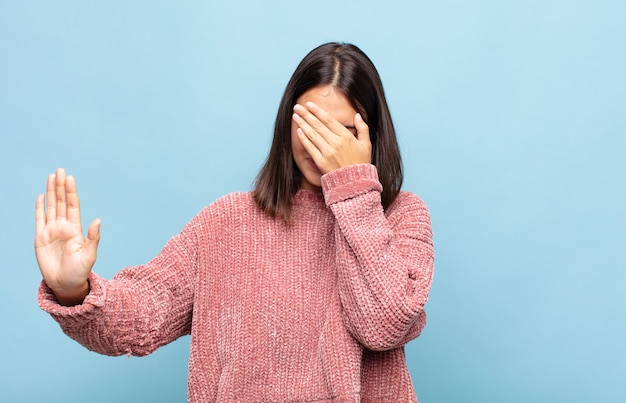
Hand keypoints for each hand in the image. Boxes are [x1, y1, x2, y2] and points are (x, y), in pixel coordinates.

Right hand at [35, 168, 100, 304]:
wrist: (66, 284)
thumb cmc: (80, 272)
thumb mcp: (89, 255)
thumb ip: (93, 238)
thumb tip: (98, 220)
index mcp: (75, 229)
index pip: (73, 206)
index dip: (71, 192)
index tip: (70, 178)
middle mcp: (63, 227)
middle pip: (61, 202)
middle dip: (60, 186)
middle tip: (60, 170)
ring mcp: (51, 232)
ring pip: (51, 207)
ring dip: (51, 192)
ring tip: (51, 177)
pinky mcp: (40, 239)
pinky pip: (39, 220)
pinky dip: (39, 208)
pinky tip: (41, 196)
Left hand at [293, 102, 371, 174]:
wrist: (356, 183)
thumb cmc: (361, 163)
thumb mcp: (366, 144)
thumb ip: (363, 128)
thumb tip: (357, 115)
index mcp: (346, 136)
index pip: (328, 120)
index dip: (317, 111)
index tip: (309, 104)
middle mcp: (336, 142)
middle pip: (318, 125)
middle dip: (306, 114)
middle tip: (297, 107)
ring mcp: (327, 152)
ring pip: (312, 134)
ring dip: (302, 124)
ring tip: (295, 116)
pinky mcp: (321, 162)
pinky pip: (310, 147)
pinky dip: (304, 138)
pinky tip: (298, 131)